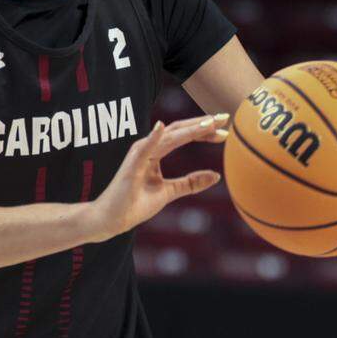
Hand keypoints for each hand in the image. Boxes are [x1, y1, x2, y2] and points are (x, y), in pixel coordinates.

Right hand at [87, 113, 228, 241]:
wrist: (111, 219)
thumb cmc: (135, 204)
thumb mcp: (169, 192)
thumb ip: (190, 182)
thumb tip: (216, 175)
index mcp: (156, 152)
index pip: (183, 135)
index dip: (204, 131)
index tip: (225, 130)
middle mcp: (147, 147)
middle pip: (179, 130)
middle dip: (202, 123)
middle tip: (224, 117)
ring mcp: (138, 154)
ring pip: (168, 136)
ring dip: (189, 128)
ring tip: (209, 123)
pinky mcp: (131, 166)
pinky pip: (144, 149)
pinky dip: (153, 137)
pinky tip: (162, 128)